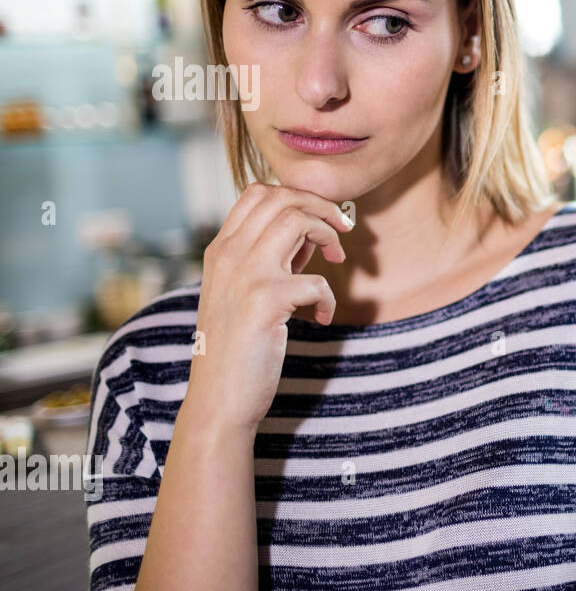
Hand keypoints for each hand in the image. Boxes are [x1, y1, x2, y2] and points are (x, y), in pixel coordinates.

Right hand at [187, 182, 353, 432]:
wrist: (218, 397)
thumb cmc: (237, 346)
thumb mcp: (243, 292)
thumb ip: (270, 259)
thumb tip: (310, 233)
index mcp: (221, 250)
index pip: (258, 193)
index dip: (297, 197)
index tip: (319, 220)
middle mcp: (229, 256)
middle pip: (282, 198)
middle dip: (322, 208)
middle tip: (341, 234)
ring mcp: (246, 276)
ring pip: (297, 221)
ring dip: (328, 235)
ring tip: (336, 260)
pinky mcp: (267, 302)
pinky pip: (317, 281)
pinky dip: (328, 297)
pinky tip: (321, 317)